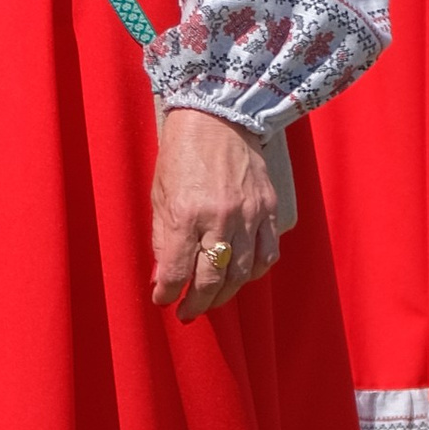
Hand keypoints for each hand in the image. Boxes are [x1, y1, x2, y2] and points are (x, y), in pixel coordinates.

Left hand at [150, 109, 280, 320]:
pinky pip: (267, 255)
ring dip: (225, 295)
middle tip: (187, 313)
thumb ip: (161, 238)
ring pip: (241, 274)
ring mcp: (249, 215)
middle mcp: (219, 219)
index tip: (162, 301)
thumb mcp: (159, 194)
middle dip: (196, 304)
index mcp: (185, 213)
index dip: (167, 294)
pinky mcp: (269, 210)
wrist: (218, 116)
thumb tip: (163, 276)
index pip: (177, 271)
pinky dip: (254, 272)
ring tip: (211, 301)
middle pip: (211, 280)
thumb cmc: (181, 153)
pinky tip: (240, 277)